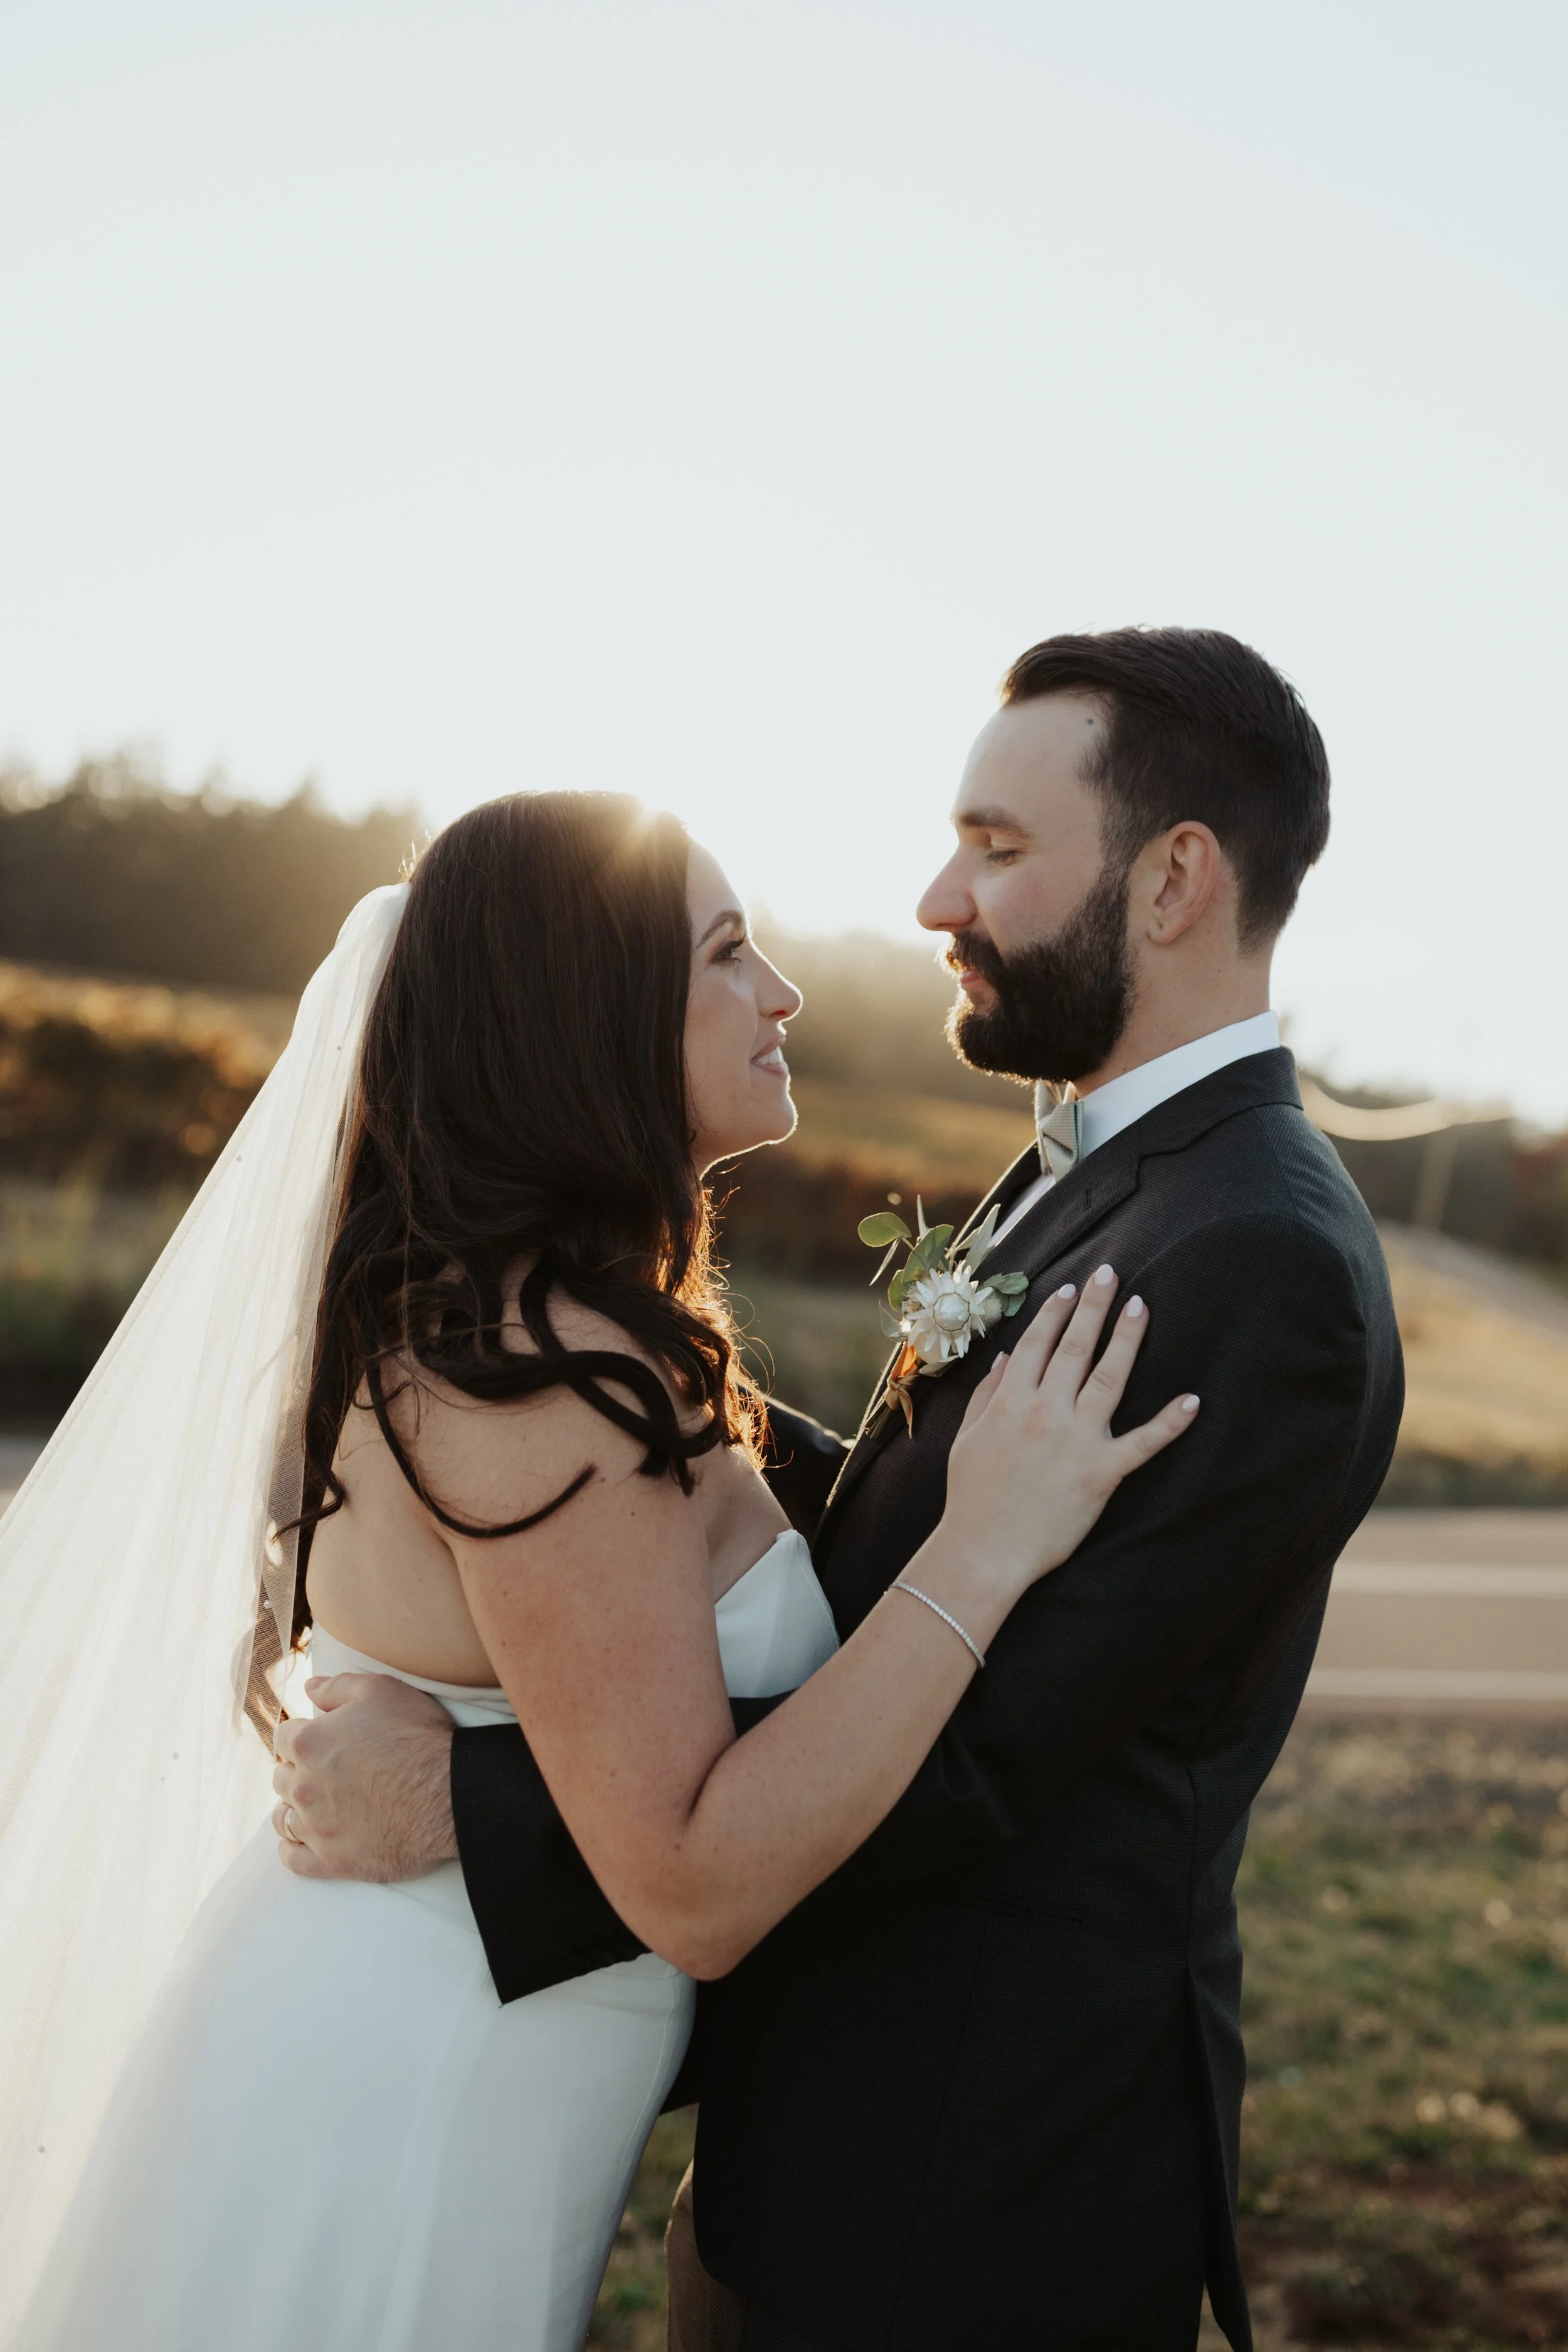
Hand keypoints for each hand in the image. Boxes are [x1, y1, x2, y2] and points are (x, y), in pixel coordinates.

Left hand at [271, 1671, 457, 1880]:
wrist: (449, 1794)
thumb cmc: (417, 1737)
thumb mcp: (380, 1691)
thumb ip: (337, 1687)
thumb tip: (309, 1688)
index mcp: (310, 1743)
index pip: (284, 1737)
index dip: (302, 1734)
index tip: (317, 1738)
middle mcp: (304, 1787)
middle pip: (281, 1778)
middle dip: (299, 1770)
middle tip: (324, 1770)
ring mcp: (316, 1827)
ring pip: (283, 1818)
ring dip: (294, 1808)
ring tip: (314, 1804)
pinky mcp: (333, 1860)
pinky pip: (294, 1860)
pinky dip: (292, 1850)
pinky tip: (301, 1842)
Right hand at [944, 1264, 1197, 1593]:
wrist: (983, 1551)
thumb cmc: (971, 1498)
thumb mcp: (968, 1439)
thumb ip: (988, 1395)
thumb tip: (1007, 1357)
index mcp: (1011, 1403)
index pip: (1036, 1344)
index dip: (1055, 1313)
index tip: (1070, 1289)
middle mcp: (1045, 1412)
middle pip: (1074, 1348)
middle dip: (1093, 1308)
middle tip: (1111, 1275)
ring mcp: (1076, 1440)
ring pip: (1108, 1378)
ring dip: (1126, 1339)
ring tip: (1141, 1307)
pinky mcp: (1102, 1472)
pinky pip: (1143, 1443)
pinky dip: (1169, 1422)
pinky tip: (1192, 1400)